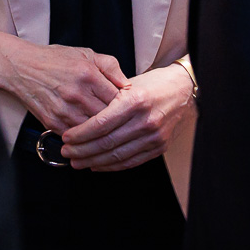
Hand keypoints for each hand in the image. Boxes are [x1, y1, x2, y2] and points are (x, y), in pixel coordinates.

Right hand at [0, 24, 128, 132]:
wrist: (21, 67)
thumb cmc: (55, 59)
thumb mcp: (86, 54)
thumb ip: (110, 66)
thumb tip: (128, 84)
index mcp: (88, 75)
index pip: (118, 99)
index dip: (126, 105)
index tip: (127, 107)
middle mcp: (77, 94)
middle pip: (108, 117)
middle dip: (116, 120)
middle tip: (120, 120)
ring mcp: (64, 110)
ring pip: (93, 130)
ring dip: (100, 131)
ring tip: (105, 128)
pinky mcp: (53, 122)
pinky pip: (76, 136)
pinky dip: (84, 135)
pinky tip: (87, 131)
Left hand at [60, 62, 194, 170]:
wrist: (182, 89)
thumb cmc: (153, 84)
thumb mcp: (128, 83)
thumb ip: (107, 99)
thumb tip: (81, 116)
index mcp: (135, 101)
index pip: (101, 123)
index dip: (80, 133)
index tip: (67, 137)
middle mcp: (145, 120)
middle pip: (106, 143)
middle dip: (82, 150)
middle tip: (67, 152)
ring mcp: (154, 136)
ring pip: (117, 156)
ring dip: (93, 161)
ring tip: (78, 161)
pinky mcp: (159, 147)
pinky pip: (131, 162)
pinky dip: (111, 166)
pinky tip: (98, 165)